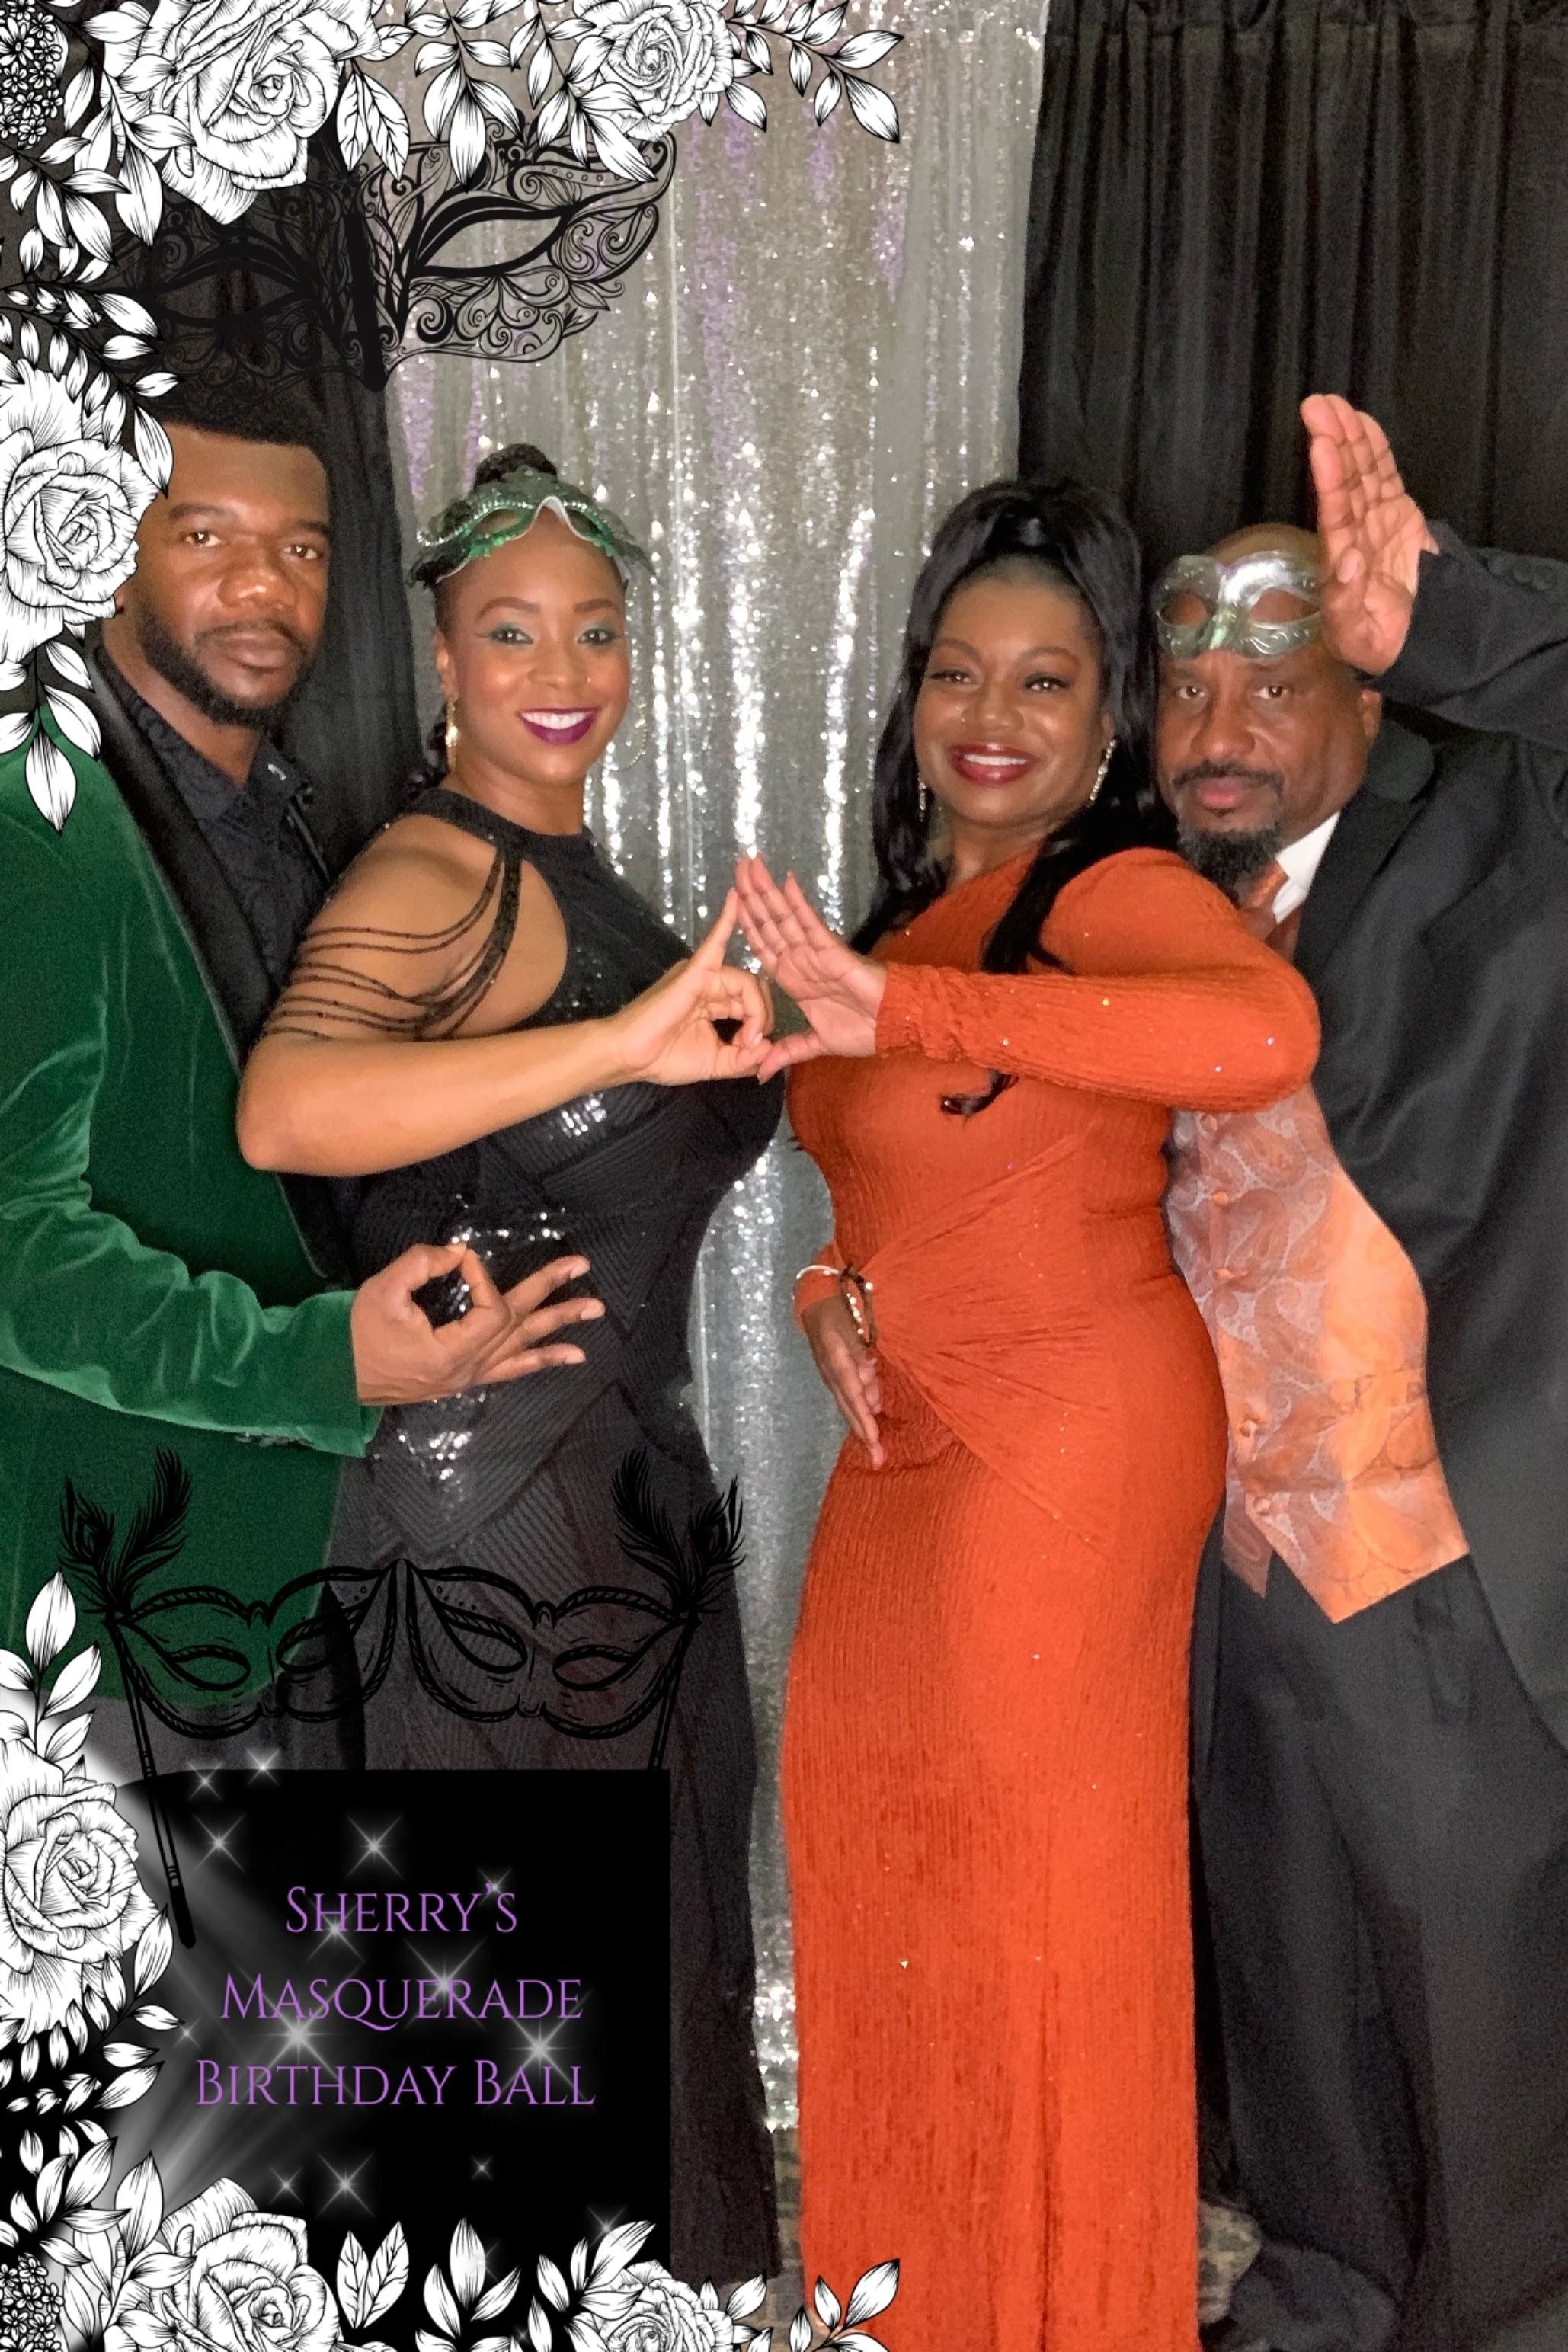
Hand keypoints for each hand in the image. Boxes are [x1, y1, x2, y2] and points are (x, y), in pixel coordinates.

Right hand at [351, 1247, 603, 1403]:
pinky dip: (538, 1360)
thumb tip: (458, 1252)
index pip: (491, 1309)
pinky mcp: (462, 1378)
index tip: (463, 1261)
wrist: (333, 1376)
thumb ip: (422, 1263)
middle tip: (582, 1268)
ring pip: (522, 1351)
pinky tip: (568, 1355)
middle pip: (520, 1326)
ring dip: (559, 1330)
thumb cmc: (355, 1333)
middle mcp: (468, 1369)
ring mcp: (467, 1377)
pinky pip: (510, 1370)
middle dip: (553, 1295)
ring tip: (593, 1313)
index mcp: (451, 1352)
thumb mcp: (383, 1290)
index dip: (484, 1279)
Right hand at [610, 892, 774, 1085]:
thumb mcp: (715, 1063)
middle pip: (753, 990)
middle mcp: (710, 983)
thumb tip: (772, 1049)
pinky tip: (736, 897)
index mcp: (714, 1001)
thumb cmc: (664, 1058)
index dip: (759, 1026)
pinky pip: (715, 943)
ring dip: (756, 1012)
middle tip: (752, 1045)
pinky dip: (727, 921)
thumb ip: (744, 1059)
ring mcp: (702, 974)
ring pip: (746, 983)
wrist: (629, 1056)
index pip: (751, 1003)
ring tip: (747, 1038)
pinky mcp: (694, 971)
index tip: (753, 1051)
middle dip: (762, 1019)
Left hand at [733, 856, 886, 1078]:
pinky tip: (784, 881)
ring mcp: (815, 952)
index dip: (745, 923)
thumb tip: (762, 1073)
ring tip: (749, 863)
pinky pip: (811, 924)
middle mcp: (801, 960)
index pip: (763, 945)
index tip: (729, 901)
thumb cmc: (863, 1031)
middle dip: (751, 895)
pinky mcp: (832, 951)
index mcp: (794, 978)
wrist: (895, 1027)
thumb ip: (787, 1052)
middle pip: (769, 922)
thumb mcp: (814, 1045)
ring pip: (784, 917)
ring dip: (765, 891)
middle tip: (737, 864)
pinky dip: (797, 904)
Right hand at [802, 1293, 882, 1467]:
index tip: (873, 1439)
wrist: (817, 1303)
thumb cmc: (839, 1311)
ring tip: (875, 1451)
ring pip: (849, 1407)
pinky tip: (870, 1423)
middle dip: (864, 1434)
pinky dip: (860, 1412)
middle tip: (877, 1460)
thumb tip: (871, 1387)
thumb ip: (861, 1356)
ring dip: (862, 1428)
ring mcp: (832, 1376)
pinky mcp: (834, 1375)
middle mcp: (833, 1375)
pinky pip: (850, 1397)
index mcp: (837, 1363)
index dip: (863, 1418)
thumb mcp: (852, 1328)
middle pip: (850, 1409)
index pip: (853, 1396)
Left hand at [1301, 392, 1440, 673]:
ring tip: (1333, 406)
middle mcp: (1354, 534)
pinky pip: (1383, 476)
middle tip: (1317, 407)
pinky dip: (1375, 450)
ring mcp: (1375, 521)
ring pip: (1360, 473)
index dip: (1328, 479)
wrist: (1412, 641)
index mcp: (1339, 561)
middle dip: (1332, 443)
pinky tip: (1361, 424)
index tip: (1320, 446)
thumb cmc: (1374, 643)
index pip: (1332, 513)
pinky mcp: (1396, 515)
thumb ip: (1344, 601)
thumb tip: (1345, 559)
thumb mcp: (1354, 635)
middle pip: (1343, 482)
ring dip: (1348, 439)